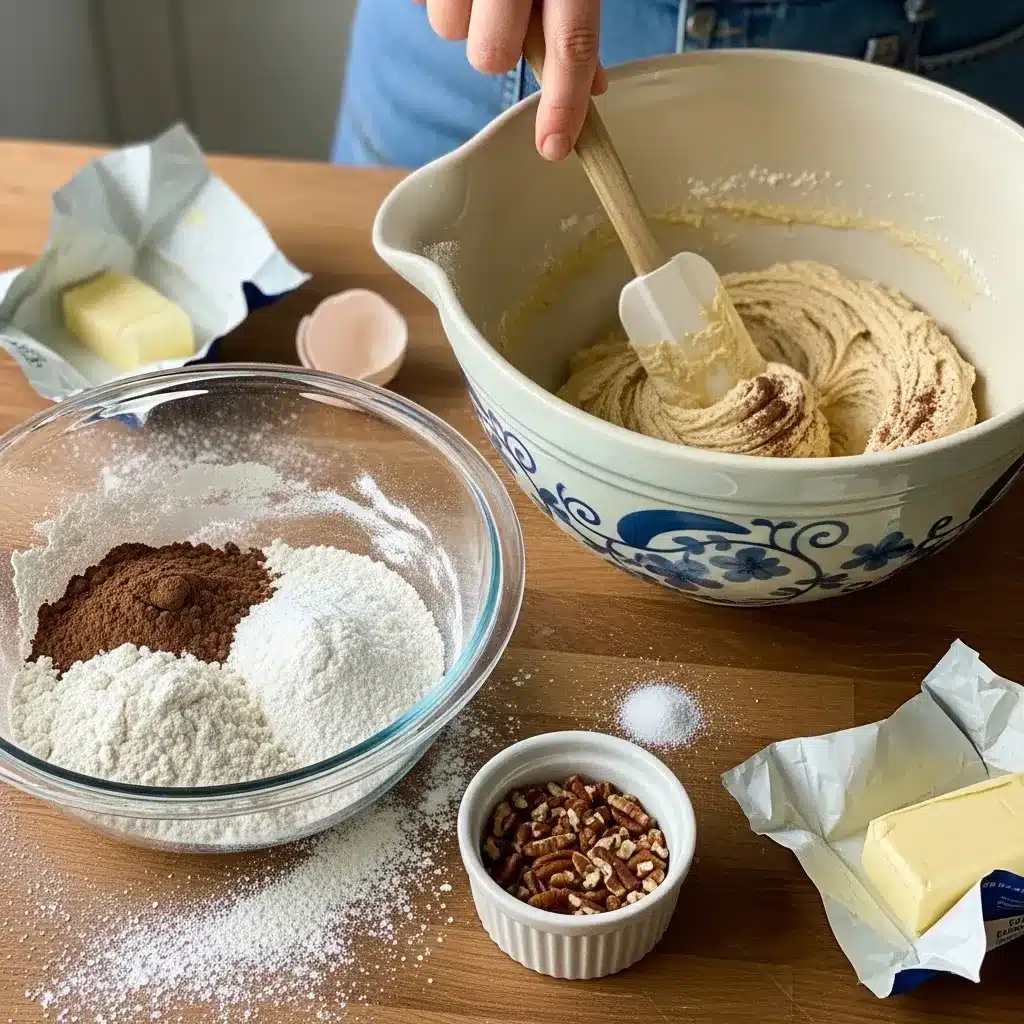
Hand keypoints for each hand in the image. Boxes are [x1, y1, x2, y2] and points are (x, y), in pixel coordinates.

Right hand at [417, 0, 607, 160]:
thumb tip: (594, 87)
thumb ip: (575, 21)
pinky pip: (418, 0)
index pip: (572, 46)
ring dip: (460, 16)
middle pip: (490, 55)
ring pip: (447, 29)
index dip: (564, 103)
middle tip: (499, 21)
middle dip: (493, 48)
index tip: (554, 148)